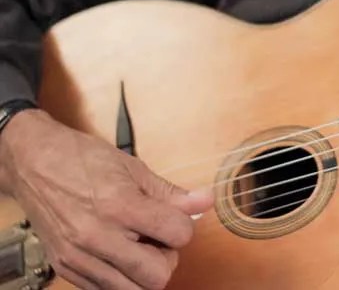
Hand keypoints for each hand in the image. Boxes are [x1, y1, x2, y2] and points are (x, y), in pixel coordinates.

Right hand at [0, 110, 213, 289]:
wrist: (33, 163)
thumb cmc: (81, 160)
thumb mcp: (133, 168)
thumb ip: (170, 192)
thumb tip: (205, 201)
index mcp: (119, 205)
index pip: (178, 235)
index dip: (184, 227)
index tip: (175, 218)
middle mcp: (97, 236)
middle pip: (158, 276)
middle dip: (167, 257)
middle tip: (157, 237)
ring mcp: (79, 256)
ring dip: (144, 272)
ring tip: (137, 247)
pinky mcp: (66, 268)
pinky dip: (121, 279)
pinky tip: (119, 254)